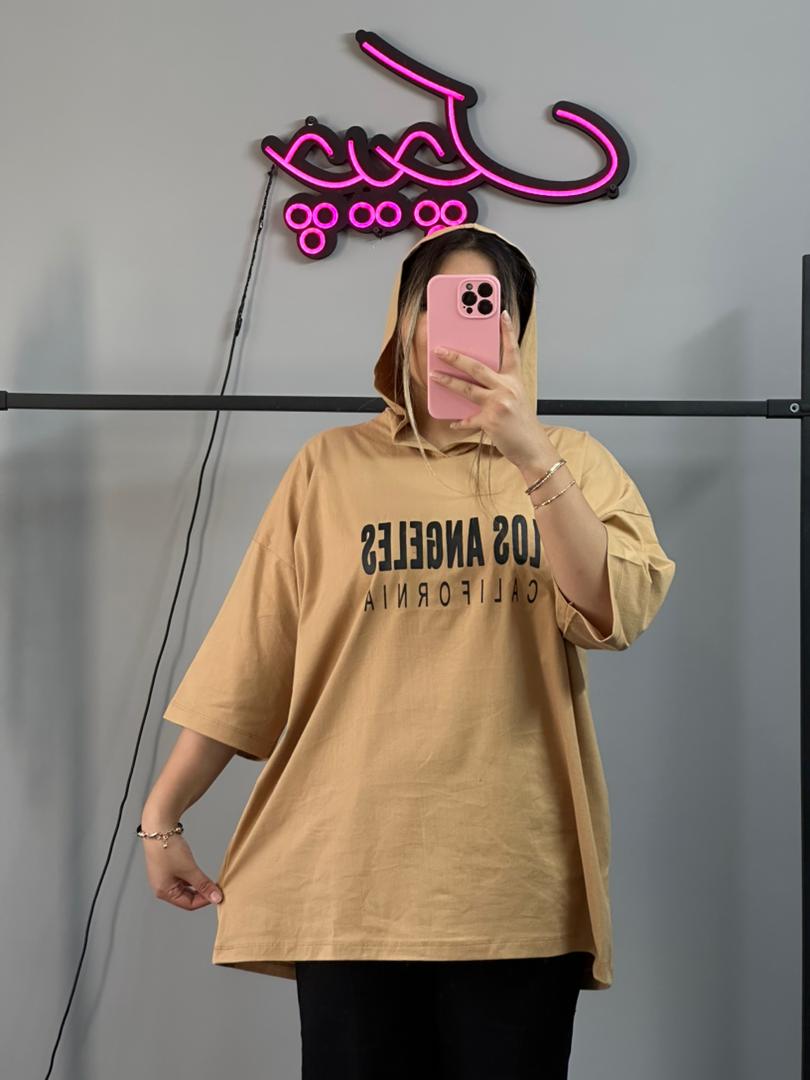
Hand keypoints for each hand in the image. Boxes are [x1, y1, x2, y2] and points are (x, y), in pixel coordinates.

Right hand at [141, 825, 223, 910]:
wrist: (158, 828)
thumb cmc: (168, 849)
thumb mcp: (189, 869)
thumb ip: (203, 884)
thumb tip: (216, 897)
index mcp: (164, 892)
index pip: (188, 904)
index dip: (205, 900)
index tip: (218, 894)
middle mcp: (162, 887)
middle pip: (186, 897)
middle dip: (202, 893)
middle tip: (216, 887)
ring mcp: (164, 877)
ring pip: (185, 887)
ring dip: (198, 884)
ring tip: (209, 879)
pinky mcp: (167, 867)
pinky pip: (182, 877)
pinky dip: (192, 876)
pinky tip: (198, 871)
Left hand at [429, 310, 552, 468]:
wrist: (532, 447)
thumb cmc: (522, 423)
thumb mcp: (516, 398)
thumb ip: (499, 386)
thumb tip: (473, 379)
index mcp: (515, 379)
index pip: (511, 350)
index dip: (506, 331)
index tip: (500, 313)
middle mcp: (507, 388)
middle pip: (477, 367)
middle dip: (456, 357)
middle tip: (440, 349)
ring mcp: (499, 404)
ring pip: (467, 388)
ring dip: (447, 381)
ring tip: (433, 375)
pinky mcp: (490, 421)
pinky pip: (468, 418)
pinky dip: (459, 421)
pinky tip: (452, 421)